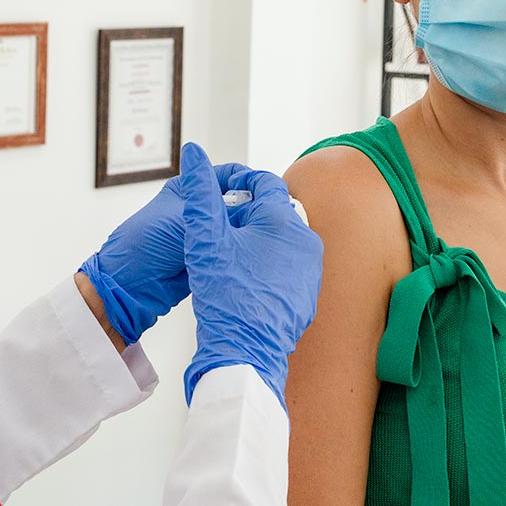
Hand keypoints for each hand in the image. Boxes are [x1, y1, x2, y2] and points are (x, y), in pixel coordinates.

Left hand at [78, 159, 259, 344]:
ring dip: (251, 230)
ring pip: (237, 226)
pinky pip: (232, 248)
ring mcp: (205, 233)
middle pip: (237, 201)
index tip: (268, 190)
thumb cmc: (145, 244)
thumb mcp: (186, 220)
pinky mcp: (209, 256)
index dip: (248, 180)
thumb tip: (259, 208)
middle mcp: (199, 208)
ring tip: (270, 235)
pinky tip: (258, 251)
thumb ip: (222, 214)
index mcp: (189, 188)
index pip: (228, 175)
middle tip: (275, 216)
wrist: (128, 285)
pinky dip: (244, 249)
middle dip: (255, 207)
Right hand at [181, 142, 322, 407]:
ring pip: (281, 241)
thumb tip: (194, 152)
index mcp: (285, 221)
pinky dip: (268, 267)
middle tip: (219, 229)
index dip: (239, 182)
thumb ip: (200, 192)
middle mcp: (307, 241)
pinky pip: (287, 268)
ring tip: (229, 256)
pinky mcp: (308, 294)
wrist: (245, 353)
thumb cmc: (225, 295)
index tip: (219, 192)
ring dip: (257, 241)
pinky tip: (245, 281)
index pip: (265, 183)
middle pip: (274, 212)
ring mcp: (311, 270)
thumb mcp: (205, 240)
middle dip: (247, 215)